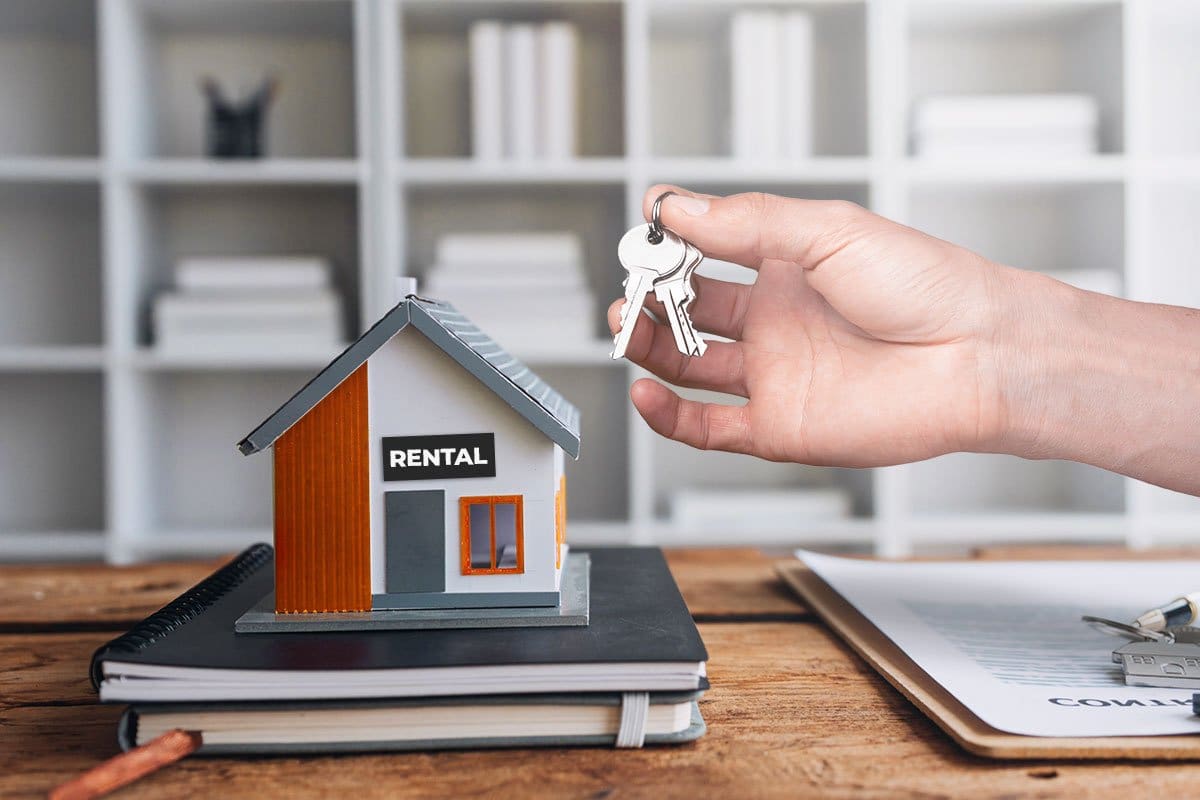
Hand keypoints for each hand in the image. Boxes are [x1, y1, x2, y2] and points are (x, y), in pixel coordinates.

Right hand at [608, 186, 1021, 466]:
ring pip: (686, 367)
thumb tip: (678, 209)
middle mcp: (774, 324)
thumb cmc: (926, 287)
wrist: (976, 355)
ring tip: (625, 325)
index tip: (648, 232)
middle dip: (650, 297)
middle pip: (687, 312)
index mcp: (785, 271)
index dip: (672, 246)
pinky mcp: (778, 427)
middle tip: (631, 286)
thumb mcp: (829, 231)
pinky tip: (644, 389)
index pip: (706, 256)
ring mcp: (774, 377)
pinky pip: (707, 428)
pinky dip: (668, 415)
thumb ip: (749, 223)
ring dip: (648, 347)